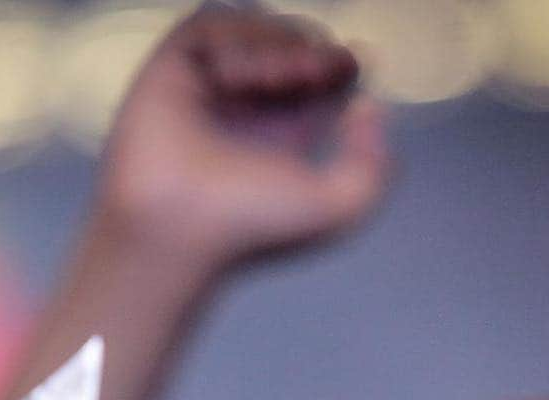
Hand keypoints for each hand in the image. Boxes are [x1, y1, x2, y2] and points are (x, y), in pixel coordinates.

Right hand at [96, 4, 389, 272]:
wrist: (179, 227)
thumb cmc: (251, 227)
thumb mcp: (339, 210)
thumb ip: (375, 167)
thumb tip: (367, 107)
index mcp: (283, 139)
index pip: (322, 80)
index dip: (344, 62)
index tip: (356, 63)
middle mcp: (247, 110)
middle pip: (296, 44)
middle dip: (315, 50)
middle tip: (318, 72)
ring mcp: (210, 87)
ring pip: (258, 26)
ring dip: (277, 43)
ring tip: (275, 81)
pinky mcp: (174, 68)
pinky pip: (213, 22)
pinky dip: (234, 40)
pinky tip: (233, 79)